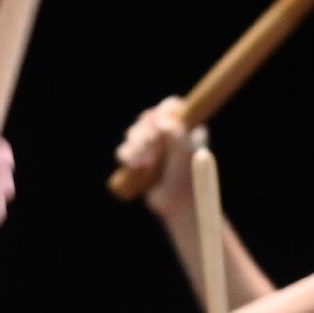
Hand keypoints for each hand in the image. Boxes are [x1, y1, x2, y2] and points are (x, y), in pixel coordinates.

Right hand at [113, 97, 199, 223]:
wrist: (177, 205)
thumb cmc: (188, 179)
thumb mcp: (185, 154)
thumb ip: (176, 134)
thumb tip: (161, 120)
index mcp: (187, 127)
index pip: (171, 107)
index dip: (161, 111)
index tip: (156, 123)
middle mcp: (170, 134)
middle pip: (148, 119)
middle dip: (144, 134)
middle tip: (148, 148)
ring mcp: (154, 147)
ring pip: (134, 134)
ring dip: (134, 147)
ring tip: (142, 164)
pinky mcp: (140, 160)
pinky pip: (125, 150)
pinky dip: (127, 156)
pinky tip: (133, 166)